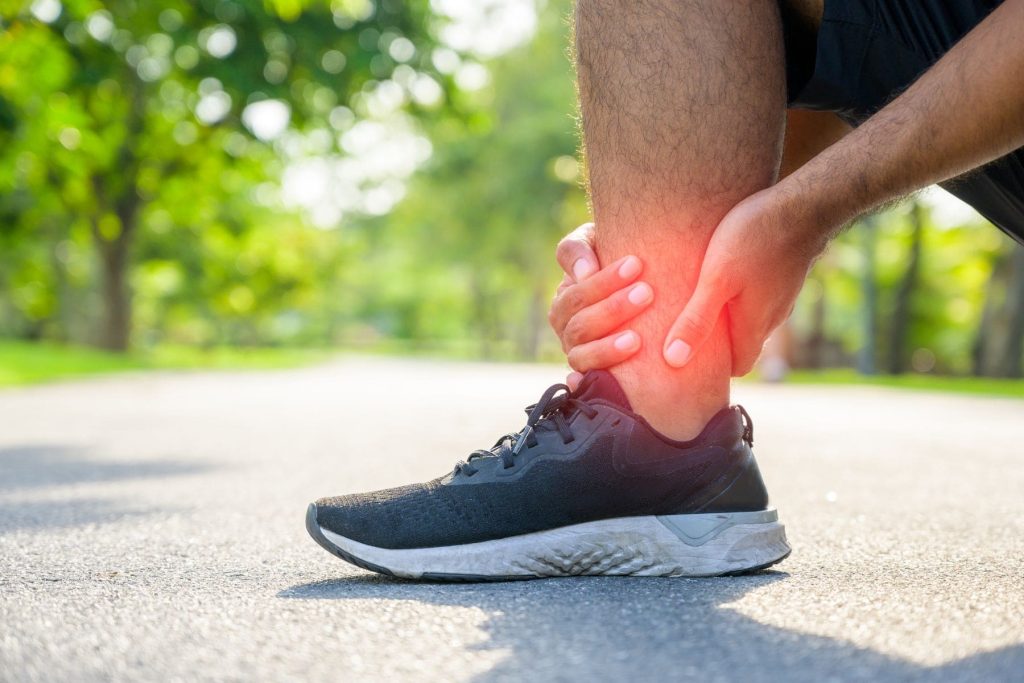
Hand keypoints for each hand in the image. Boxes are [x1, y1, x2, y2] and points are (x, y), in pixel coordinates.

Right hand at [550, 223, 651, 388]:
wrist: (642, 293)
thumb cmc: (621, 262)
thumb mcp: (595, 243)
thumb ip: (579, 249)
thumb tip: (584, 273)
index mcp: (566, 298)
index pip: (576, 292)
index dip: (603, 282)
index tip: (637, 264)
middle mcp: (566, 328)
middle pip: (579, 324)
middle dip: (612, 309)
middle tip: (647, 293)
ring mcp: (577, 354)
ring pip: (580, 355)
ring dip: (606, 348)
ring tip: (637, 340)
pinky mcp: (590, 379)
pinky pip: (584, 385)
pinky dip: (585, 385)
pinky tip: (604, 385)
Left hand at [662, 187, 820, 375]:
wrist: (804, 202)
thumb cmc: (755, 238)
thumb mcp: (717, 279)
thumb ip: (697, 319)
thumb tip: (674, 360)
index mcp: (755, 325)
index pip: (739, 366)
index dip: (716, 370)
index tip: (689, 360)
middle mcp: (773, 315)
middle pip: (744, 343)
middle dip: (718, 343)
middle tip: (685, 332)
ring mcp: (781, 294)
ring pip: (751, 318)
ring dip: (727, 316)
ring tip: (697, 302)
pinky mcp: (782, 273)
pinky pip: (758, 295)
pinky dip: (739, 295)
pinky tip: (720, 275)